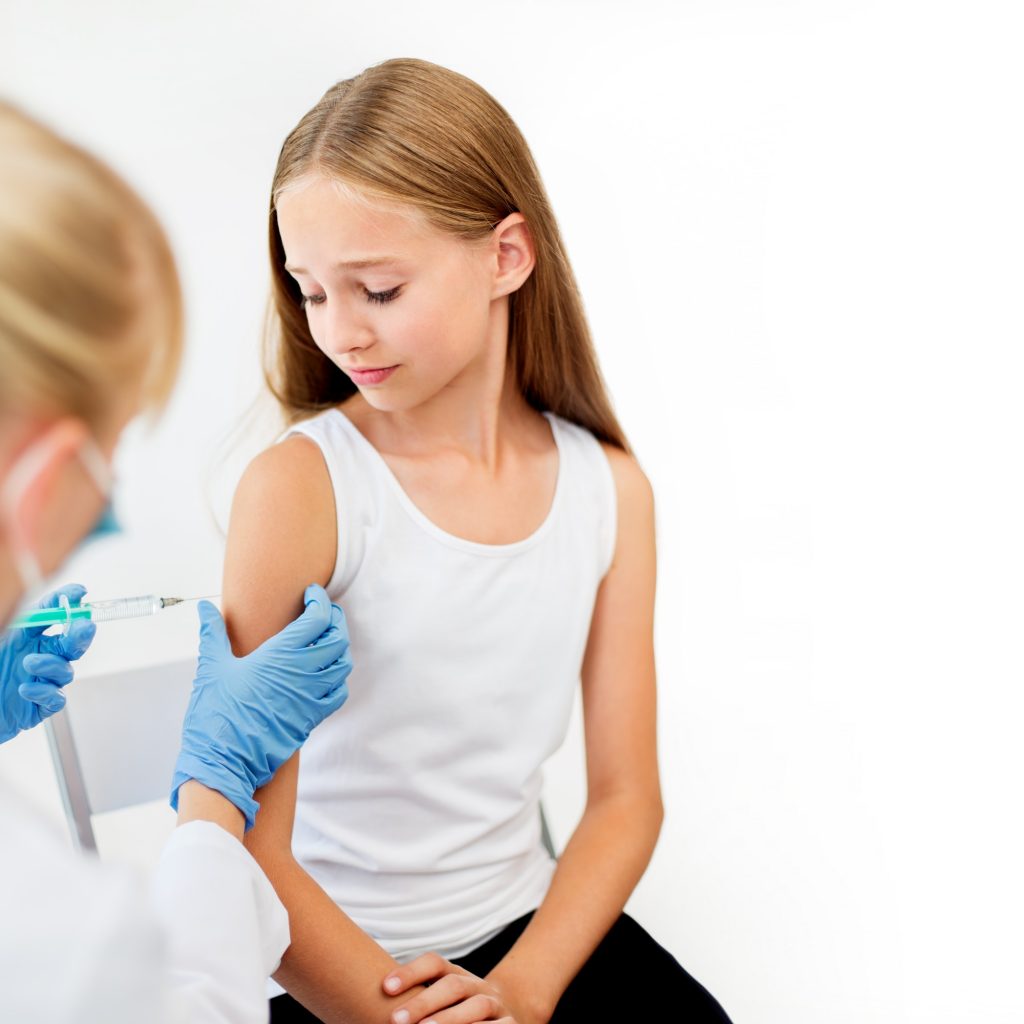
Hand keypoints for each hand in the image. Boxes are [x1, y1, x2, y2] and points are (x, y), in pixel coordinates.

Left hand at [0, 583, 94, 743]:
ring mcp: (42, 681)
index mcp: (27, 638)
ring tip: (30, 663)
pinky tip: (25, 689)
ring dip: (52, 665)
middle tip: (83, 626)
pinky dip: (44, 692)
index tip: (78, 593)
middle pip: (72, 643)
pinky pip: (56, 698)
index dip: (68, 602)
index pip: (54, 615)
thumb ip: (19, 622)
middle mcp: (39, 656)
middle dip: (81, 634)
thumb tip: (42, 605)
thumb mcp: (0, 635)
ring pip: (65, 671)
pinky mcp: (40, 706)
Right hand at [169, 583, 351, 828]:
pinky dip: (338, 679)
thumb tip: (204, 608)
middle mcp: (303, 672)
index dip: (320, 601)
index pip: (317, 618)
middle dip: (335, 619)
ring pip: (342, 663)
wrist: (224, 760)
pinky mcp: (312, 717)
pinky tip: (326, 674)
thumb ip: (213, 633)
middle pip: (337, 637)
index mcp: (281, 654)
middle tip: (325, 612)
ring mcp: (311, 696)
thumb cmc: (215, 712)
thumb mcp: (211, 667)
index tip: (313, 594)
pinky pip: (339, 693)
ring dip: (339, 647)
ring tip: (327, 639)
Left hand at [381, 953, 525, 1023]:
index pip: (434, 963)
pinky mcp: (510, 1023)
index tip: (385, 987)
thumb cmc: (454, 1014)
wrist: (501, 1019)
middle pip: (452, 985)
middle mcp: (475, 984)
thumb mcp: (437, 1002)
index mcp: (454, 974)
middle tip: (396, 1019)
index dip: (410, 971)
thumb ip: (415, 998)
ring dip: (450, 1019)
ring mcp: (494, 1004)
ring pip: (476, 1006)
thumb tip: (375, 1001)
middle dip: (424, 1002)